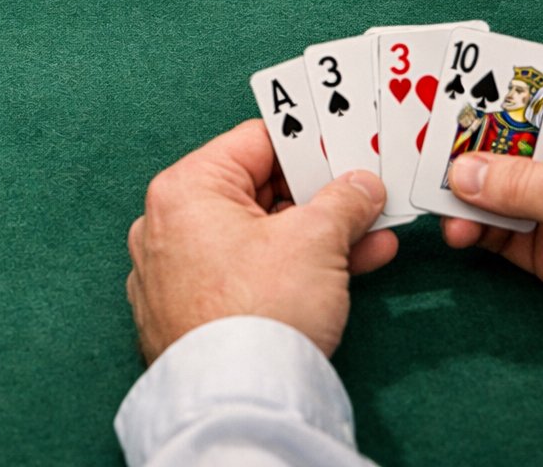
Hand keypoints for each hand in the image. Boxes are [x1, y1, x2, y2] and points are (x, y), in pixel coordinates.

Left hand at [127, 120, 396, 362]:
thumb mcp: (316, 240)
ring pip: (259, 237)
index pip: (254, 142)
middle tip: (366, 189)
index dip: (309, 142)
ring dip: (320, 235)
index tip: (348, 144)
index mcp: (185, 189)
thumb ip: (343, 201)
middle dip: (321, 195)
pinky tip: (348, 269)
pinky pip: (248, 274)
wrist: (237, 400)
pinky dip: (292, 269)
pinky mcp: (192, 312)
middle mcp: (168, 225)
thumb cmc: (259, 311)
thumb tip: (361, 185)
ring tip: (375, 231)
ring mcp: (176, 272)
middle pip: (257, 191)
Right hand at [443, 71, 542, 367]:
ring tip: (439, 201)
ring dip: (466, 192)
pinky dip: (475, 228)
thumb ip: (520, 183)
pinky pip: (501, 228)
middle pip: (511, 137)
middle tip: (423, 148)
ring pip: (498, 184)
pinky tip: (458, 232)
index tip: (446, 93)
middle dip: (467, 145)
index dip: (494, 90)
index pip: (540, 88)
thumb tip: (461, 172)